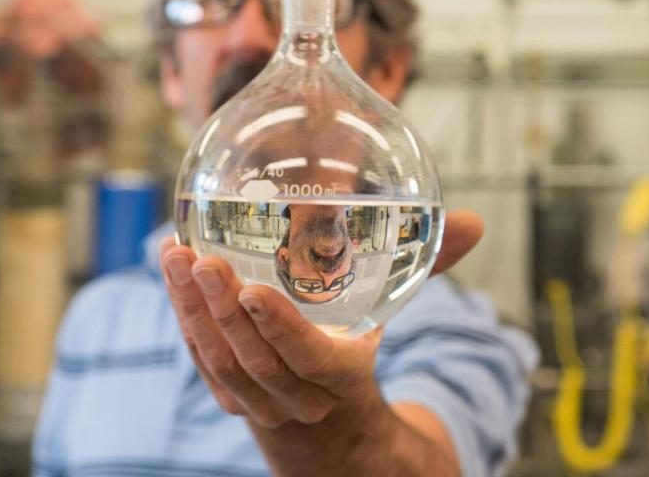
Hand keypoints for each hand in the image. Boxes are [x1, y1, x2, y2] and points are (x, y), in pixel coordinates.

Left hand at [158, 209, 483, 427]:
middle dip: (222, 310)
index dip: (279, 328)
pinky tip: (172, 274)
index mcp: (340, 379)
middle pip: (253, 360)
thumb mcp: (392, 313)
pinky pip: (201, 361)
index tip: (253, 288)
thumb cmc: (360, 350)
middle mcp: (296, 400)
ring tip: (174, 256)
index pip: (306, 359)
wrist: (330, 426)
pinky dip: (184, 319)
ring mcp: (257, 403)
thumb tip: (476, 224)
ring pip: (219, 362)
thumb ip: (428, 267)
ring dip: (191, 310)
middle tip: (199, 258)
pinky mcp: (228, 396)